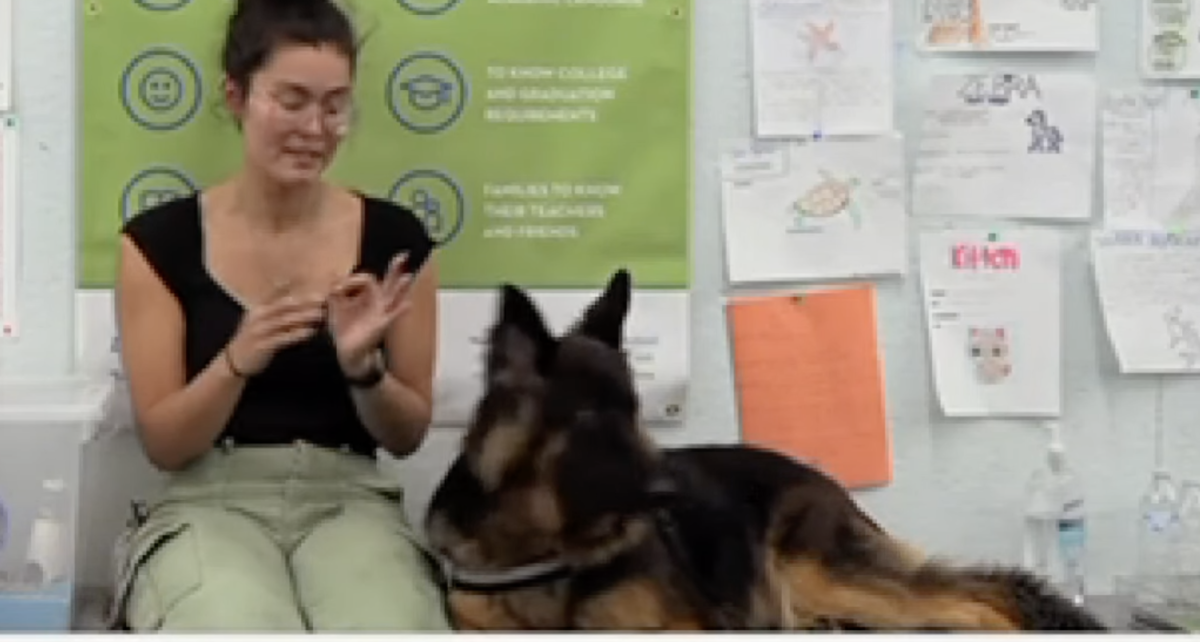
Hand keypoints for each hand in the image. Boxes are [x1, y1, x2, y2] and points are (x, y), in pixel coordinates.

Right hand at [225, 285, 325, 376]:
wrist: (235, 360)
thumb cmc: (253, 337)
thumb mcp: (260, 318)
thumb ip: (274, 304)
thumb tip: (288, 285)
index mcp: (259, 308)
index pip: (278, 294)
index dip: (297, 289)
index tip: (314, 285)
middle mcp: (258, 317)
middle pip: (284, 306)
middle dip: (304, 301)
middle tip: (322, 298)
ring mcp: (259, 331)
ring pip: (284, 321)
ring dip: (303, 316)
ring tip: (321, 313)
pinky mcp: (262, 346)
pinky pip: (282, 339)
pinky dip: (297, 334)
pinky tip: (311, 332)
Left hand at [327, 253, 413, 376]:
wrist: (343, 351)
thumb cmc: (343, 328)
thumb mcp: (336, 305)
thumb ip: (337, 289)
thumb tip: (334, 272)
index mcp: (368, 297)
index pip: (368, 278)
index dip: (353, 279)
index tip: (337, 288)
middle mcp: (378, 303)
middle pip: (389, 282)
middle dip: (395, 269)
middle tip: (403, 255)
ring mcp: (381, 314)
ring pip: (394, 297)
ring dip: (401, 287)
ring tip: (407, 276)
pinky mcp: (381, 326)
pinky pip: (393, 317)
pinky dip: (401, 310)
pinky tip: (408, 304)